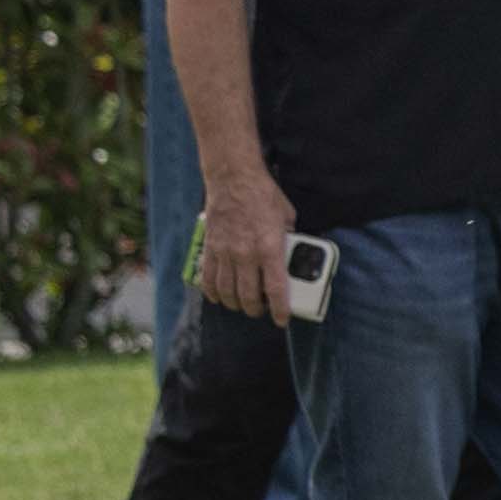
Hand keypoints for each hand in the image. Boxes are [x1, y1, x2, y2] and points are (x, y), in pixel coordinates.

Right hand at [198, 179, 295, 322]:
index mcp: (270, 248)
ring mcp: (225, 252)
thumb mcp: (288, 218)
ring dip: (235, 304)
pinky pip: (208, 278)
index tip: (281, 319)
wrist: (233, 179)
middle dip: (256, 309)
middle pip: (248, 295)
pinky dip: (213, 292)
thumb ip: (290, 239)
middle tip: (261, 311)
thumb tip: (292, 254)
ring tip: (242, 305)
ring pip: (227, 291)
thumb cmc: (264, 196)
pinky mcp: (210, 247)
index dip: (280, 309)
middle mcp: (246, 254)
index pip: (276, 289)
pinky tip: (218, 297)